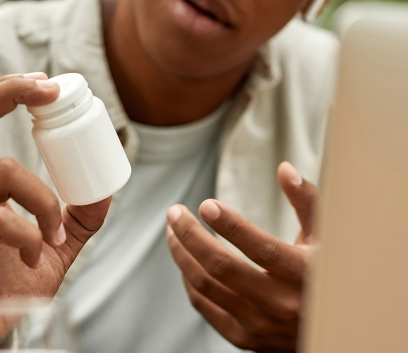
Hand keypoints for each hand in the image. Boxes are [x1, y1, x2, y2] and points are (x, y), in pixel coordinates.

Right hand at [0, 73, 109, 347]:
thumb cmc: (5, 282)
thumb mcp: (50, 244)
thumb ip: (75, 216)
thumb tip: (107, 189)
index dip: (10, 90)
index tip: (50, 84)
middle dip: (11, 91)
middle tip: (52, 93)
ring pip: (4, 173)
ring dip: (45, 201)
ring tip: (52, 235)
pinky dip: (30, 235)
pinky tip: (32, 256)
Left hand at [166, 162, 318, 352]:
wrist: (334, 331)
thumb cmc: (328, 274)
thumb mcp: (327, 238)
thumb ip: (307, 201)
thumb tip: (285, 169)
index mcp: (305, 275)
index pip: (261, 249)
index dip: (231, 226)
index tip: (206, 205)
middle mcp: (282, 304)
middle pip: (222, 267)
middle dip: (190, 235)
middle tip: (174, 212)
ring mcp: (260, 324)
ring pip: (205, 285)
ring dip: (182, 254)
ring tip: (172, 230)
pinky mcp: (244, 337)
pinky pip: (204, 305)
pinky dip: (188, 279)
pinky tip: (185, 258)